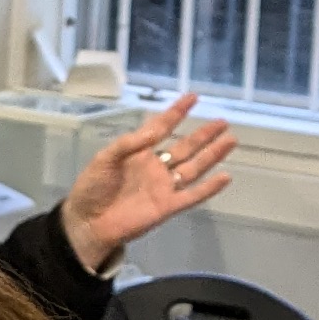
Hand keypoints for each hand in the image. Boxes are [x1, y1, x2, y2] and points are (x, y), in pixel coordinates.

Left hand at [64, 93, 233, 272]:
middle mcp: (156, 167)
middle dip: (203, 134)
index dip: (177, 112)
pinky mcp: (168, 206)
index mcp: (139, 152)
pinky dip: (209, 188)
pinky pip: (192, 195)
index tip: (192, 97)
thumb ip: (129, 143)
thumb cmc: (92, 187)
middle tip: (222, 121)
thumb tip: (155, 129)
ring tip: (230, 140)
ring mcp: (163, 187)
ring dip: (212, 155)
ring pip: (194, 167)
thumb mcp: (105, 158)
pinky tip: (225, 176)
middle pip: (185, 147)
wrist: (88, 222)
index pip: (162, 127)